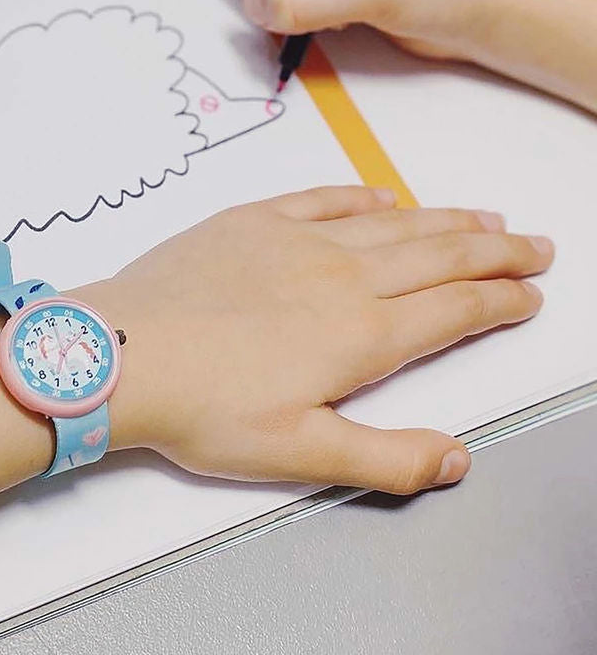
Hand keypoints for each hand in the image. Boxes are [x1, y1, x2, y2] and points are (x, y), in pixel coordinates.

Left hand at [87, 186, 552, 493]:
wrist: (122, 354)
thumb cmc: (203, 409)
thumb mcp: (300, 454)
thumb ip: (386, 458)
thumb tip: (456, 457)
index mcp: (360, 337)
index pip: (454, 311)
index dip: (501, 302)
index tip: (531, 295)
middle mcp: (341, 278)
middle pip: (438, 258)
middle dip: (495, 254)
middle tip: (534, 246)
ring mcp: (296, 241)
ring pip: (393, 224)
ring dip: (445, 221)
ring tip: (483, 221)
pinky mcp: (252, 221)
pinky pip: (323, 198)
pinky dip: (362, 196)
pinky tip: (384, 196)